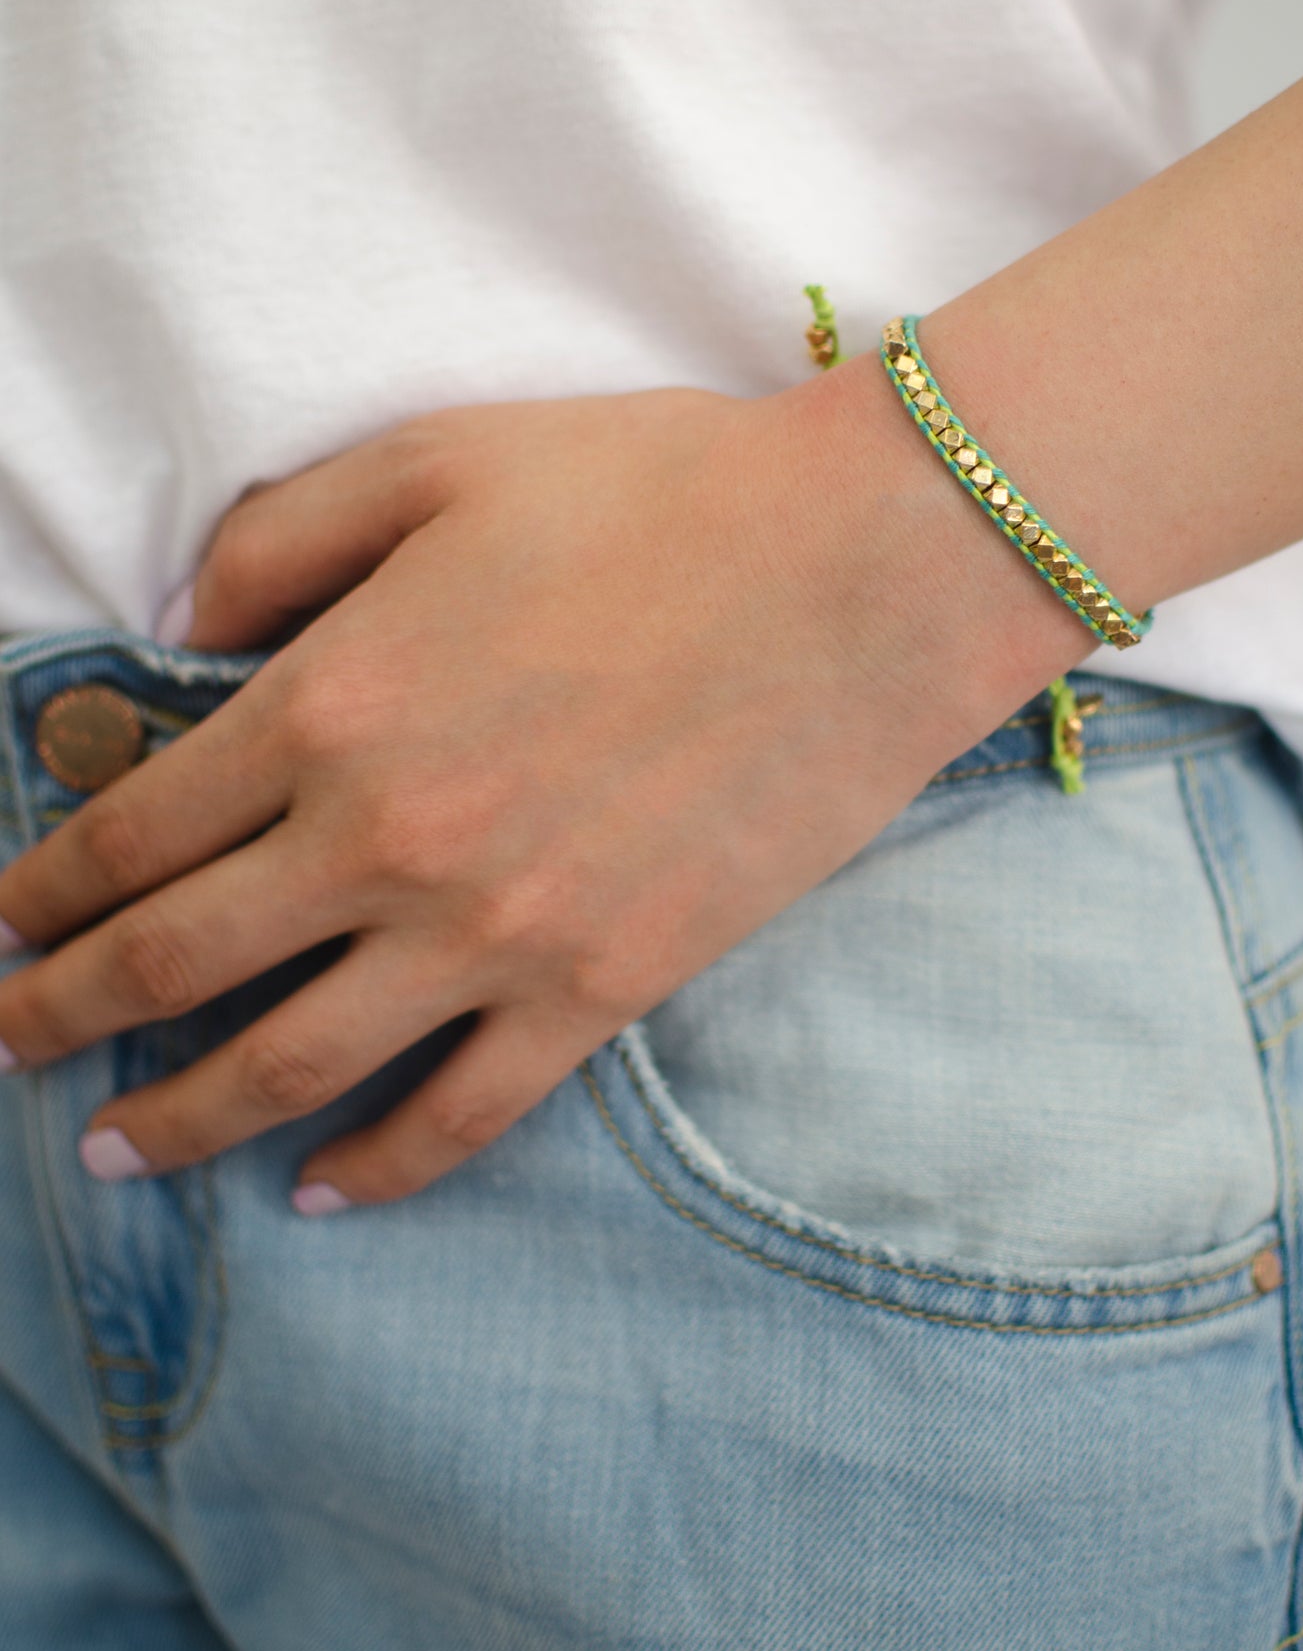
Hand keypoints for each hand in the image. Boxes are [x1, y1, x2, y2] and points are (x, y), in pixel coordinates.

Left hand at [0, 362, 1073, 1208]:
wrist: (867, 571)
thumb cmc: (659, 492)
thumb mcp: (441, 460)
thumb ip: (281, 540)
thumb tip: (172, 627)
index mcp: (331, 706)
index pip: (135, 830)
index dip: (44, 888)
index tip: (1, 921)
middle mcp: (385, 842)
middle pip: (175, 964)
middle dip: (60, 1014)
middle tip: (1, 1043)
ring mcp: (495, 935)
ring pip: (289, 1064)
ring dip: (179, 1117)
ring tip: (111, 1151)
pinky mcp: (602, 990)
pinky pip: (460, 1114)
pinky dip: (376, 1168)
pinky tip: (318, 1190)